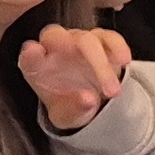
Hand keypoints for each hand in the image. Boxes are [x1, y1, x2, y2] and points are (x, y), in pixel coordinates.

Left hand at [16, 23, 132, 132]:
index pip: (29, 56)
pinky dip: (118, 48)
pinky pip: (110, 38)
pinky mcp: (101, 39)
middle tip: (93, 88)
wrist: (87, 100)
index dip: (30, 54)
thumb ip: (73, 108)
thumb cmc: (68, 104)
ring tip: (113, 92)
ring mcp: (78, 40)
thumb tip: (88, 99)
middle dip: (75, 62)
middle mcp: (55, 46)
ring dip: (102, 64)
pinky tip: (124, 63)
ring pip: (89, 40)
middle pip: (61, 40)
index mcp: (37, 64)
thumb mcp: (67, 116)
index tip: (34, 53)